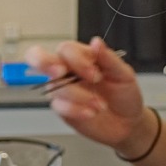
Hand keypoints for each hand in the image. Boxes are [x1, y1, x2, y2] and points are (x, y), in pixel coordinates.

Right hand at [26, 38, 150, 152]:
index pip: (66, 49)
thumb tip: (96, 42)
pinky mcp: (62, 108)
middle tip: (60, 72)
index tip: (94, 74)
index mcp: (81, 57)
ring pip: (54, 87)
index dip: (76, 59)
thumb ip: (108, 58)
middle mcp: (67, 70)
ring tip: (100, 105)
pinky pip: (59, 106)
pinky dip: (76, 110)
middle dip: (43, 62)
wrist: (128, 122)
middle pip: (37, 57)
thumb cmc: (124, 94)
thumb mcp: (123, 74)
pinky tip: (91, 113)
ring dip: (79, 96)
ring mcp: (62, 89)